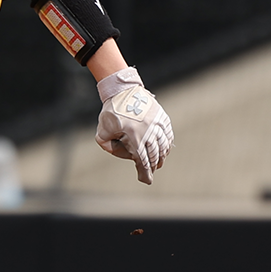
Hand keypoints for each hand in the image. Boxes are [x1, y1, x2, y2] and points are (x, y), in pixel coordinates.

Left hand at [94, 66, 172, 183]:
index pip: (142, 159)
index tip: (146, 180)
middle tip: (151, 172)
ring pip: (163, 145)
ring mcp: (157, 123)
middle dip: (153, 165)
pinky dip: (167, 143)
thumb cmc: (111, 111)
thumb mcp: (102, 130)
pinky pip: (168, 134)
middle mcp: (149, 131)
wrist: (123, 90)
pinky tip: (165, 149)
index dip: (145, 172)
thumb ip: (106, 145)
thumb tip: (117, 152)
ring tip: (158, 162)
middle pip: (154, 154)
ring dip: (161, 156)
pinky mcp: (162, 117)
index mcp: (135, 136)